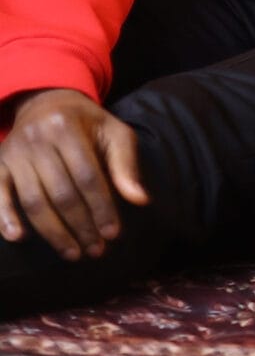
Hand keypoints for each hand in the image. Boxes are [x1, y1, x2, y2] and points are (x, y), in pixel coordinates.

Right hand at [0, 88, 149, 259]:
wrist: (47, 102)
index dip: (101, 207)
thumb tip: (140, 200)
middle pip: (62, 192)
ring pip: (34, 201)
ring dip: (54, 233)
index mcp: (68, 126)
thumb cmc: (86, 123)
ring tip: (74, 253)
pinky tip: (19, 238)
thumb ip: (125, 164)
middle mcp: (38, 138)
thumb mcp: (112, 131)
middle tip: (96, 250)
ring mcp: (15, 153)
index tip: (113, 234)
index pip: (88, 175)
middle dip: (81, 226)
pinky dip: (6, 218)